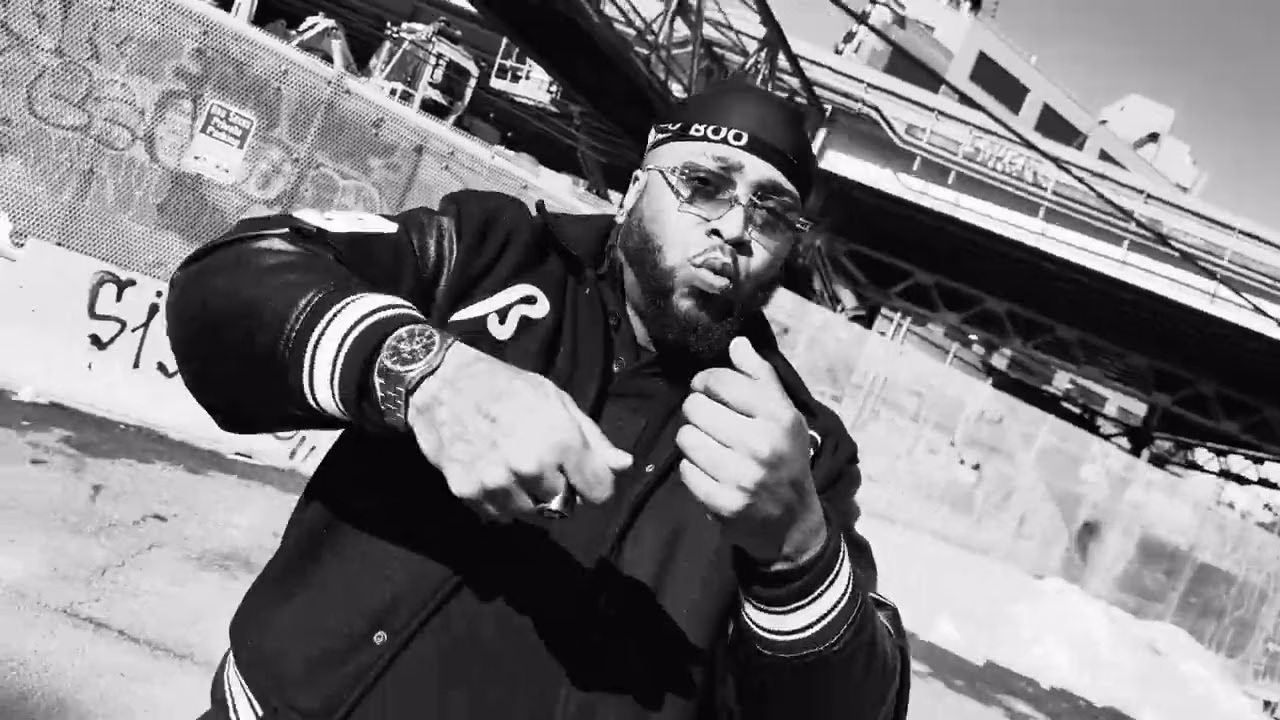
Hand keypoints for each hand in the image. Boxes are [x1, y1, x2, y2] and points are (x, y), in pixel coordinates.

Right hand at [408, 343, 631, 519]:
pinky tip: (493, 474)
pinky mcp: (468, 493)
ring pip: (532, 514)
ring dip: (530, 499)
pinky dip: (501, 502)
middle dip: (560, 490)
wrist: (443, 383)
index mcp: (559, 441)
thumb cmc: (507, 386)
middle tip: (542, 464)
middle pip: (564, 506)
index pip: (598, 492)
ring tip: (516, 468)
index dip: (595, 483)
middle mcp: (530, 467)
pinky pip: (499, 515)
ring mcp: (497, 483)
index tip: (584, 474)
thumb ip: (593, 439)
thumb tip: (624, 466)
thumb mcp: (557, 400)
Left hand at [677, 337, 826, 567]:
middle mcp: (761, 445)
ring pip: (686, 438)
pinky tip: (709, 471)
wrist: (793, 522)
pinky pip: (686, 471)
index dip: (705, 381)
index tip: (707, 389)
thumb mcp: (784, 416)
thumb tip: (737, 343)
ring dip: (692, 440)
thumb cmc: (786, 459)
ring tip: (708, 445)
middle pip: (696, 408)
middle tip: (709, 421)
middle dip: (697, 411)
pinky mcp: (724, 503)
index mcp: (779, 418)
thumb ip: (760, 378)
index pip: (720, 382)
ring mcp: (742, 477)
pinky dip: (692, 469)